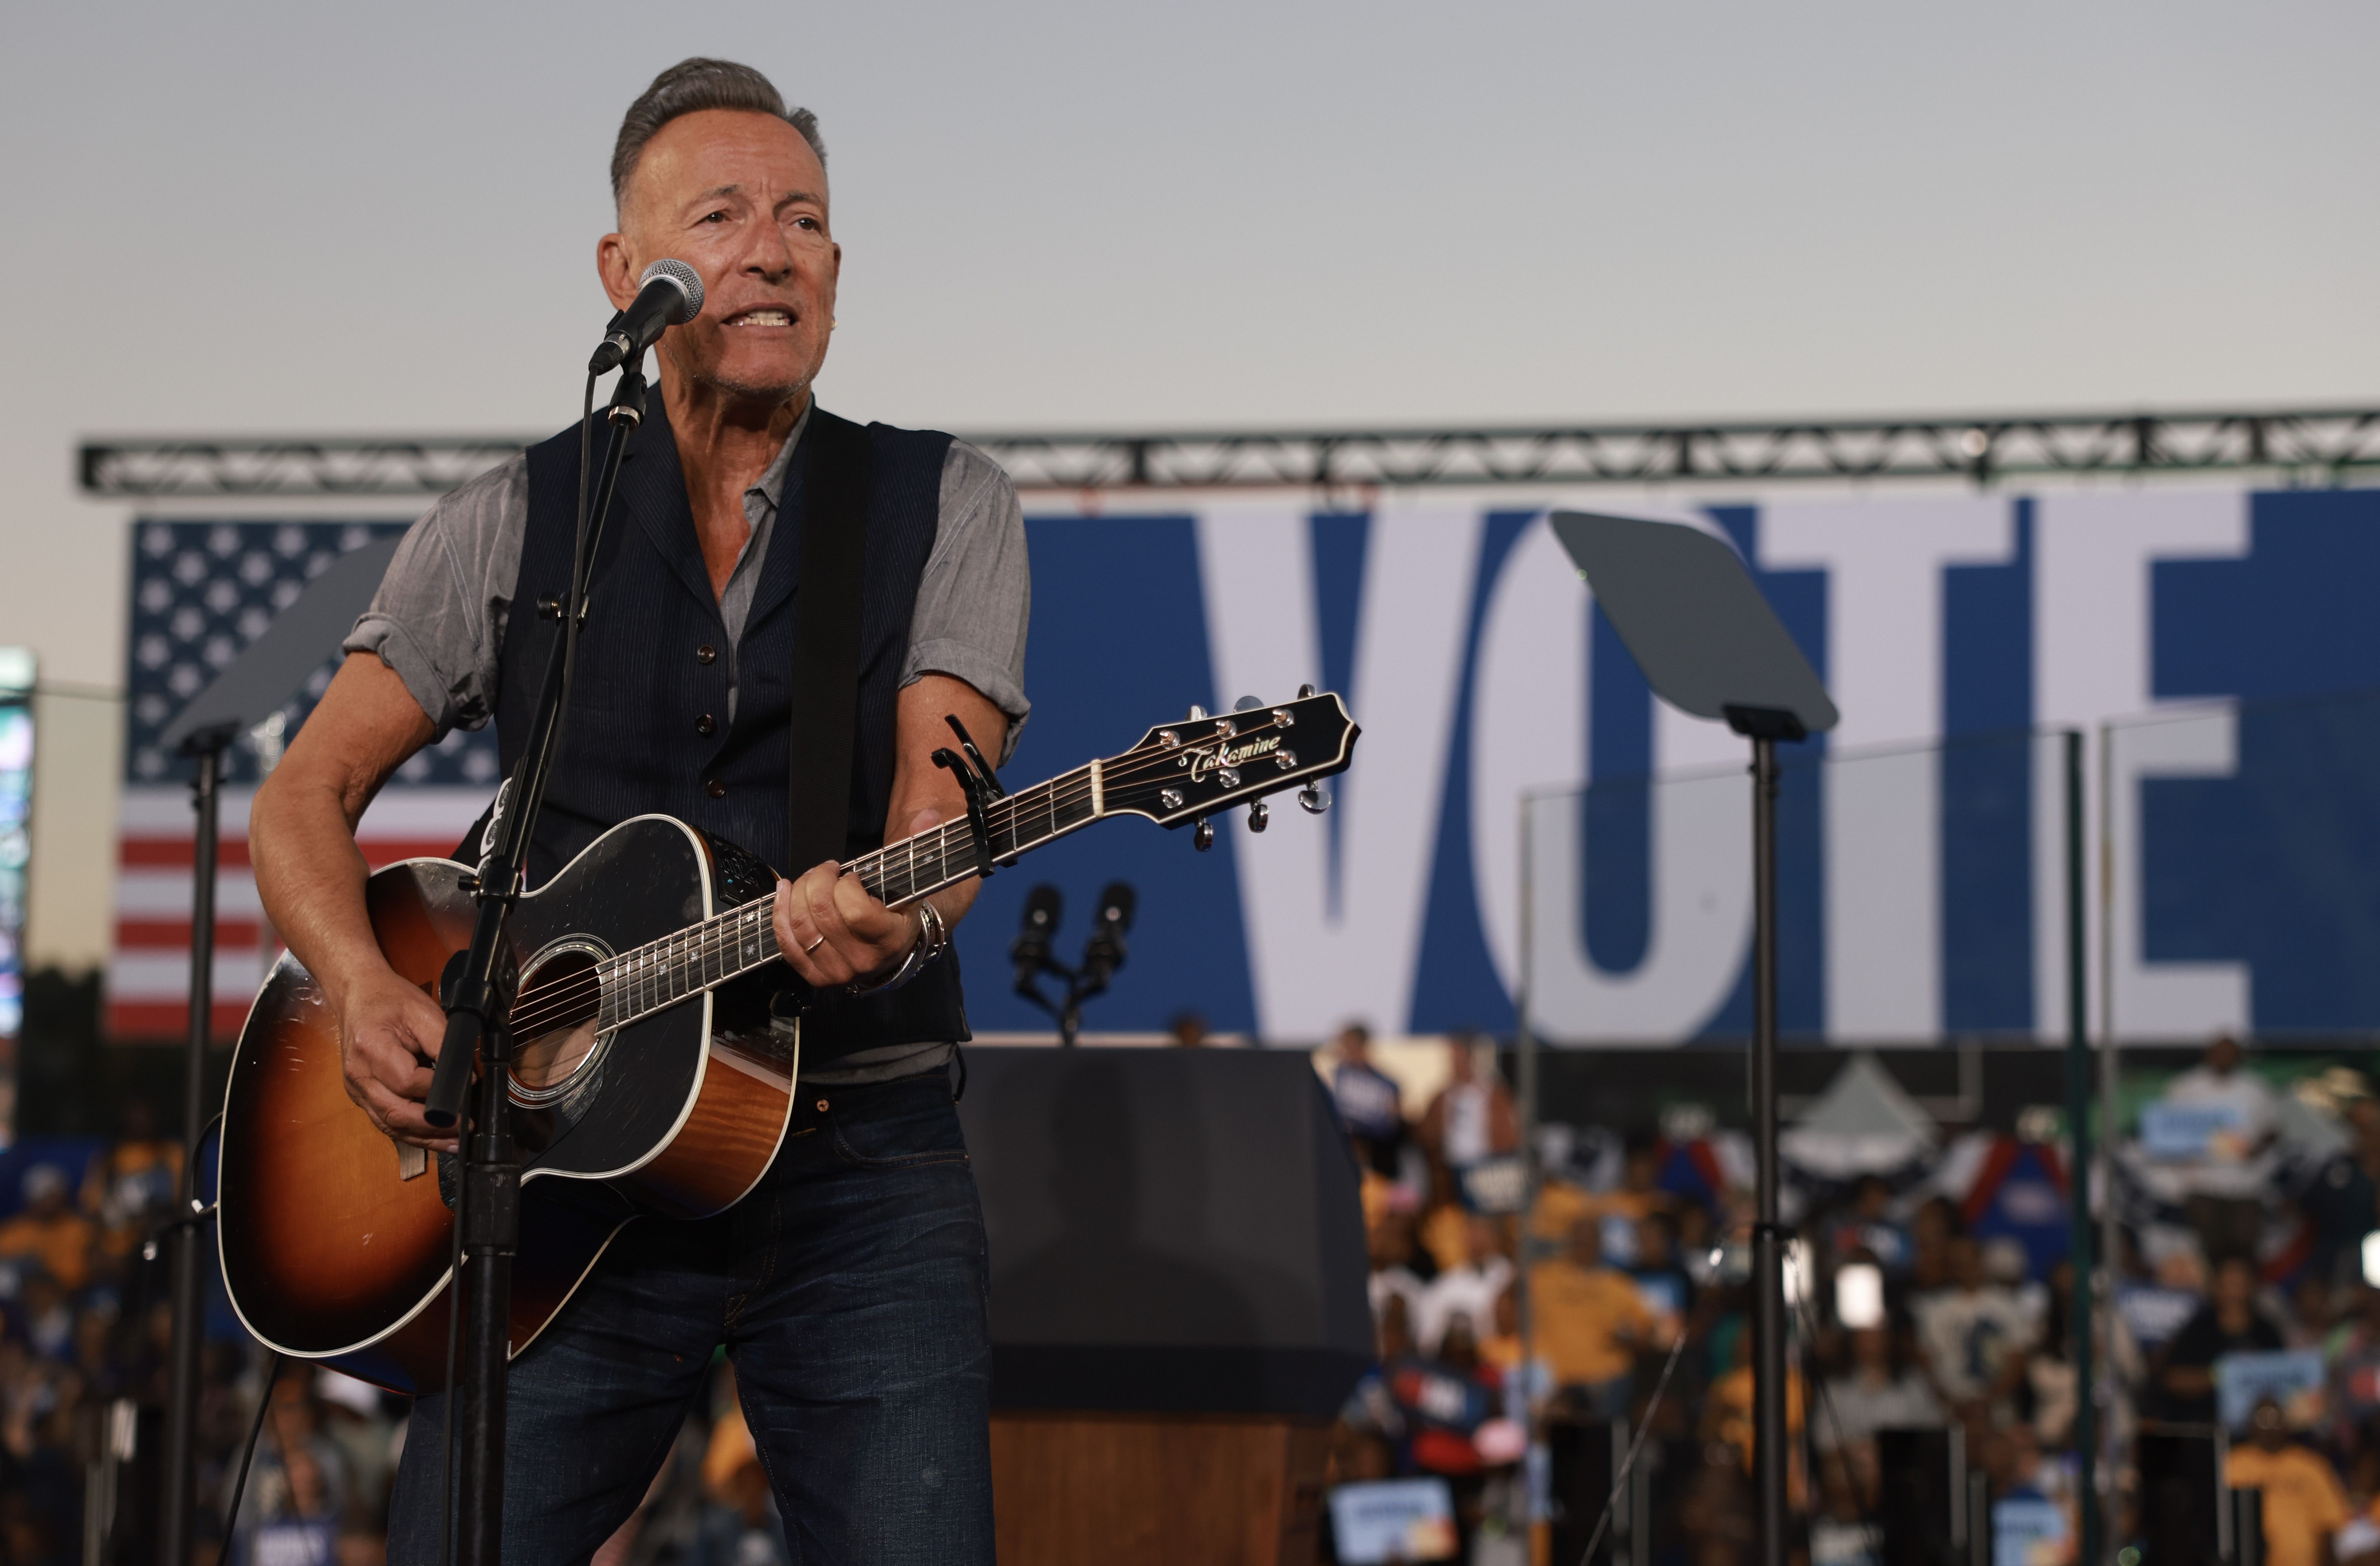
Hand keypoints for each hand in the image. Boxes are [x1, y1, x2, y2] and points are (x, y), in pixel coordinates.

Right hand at [331, 963, 456, 1152]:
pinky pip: (385, 1121)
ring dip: (424, 1138)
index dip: (439, 1090)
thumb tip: (466, 1076)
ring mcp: (356, 1089)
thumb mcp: (423, 1011)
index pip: (408, 1081)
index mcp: (371, 1048)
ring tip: (454, 1143)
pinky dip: (410, 1133)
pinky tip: (433, 1138)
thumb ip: (445, 1043)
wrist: (357, 994)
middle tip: (465, 1129)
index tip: (466, 1090)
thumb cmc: (389, 999)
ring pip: (389, 1125)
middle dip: (433, 1127)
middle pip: (395, 1113)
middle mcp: (358, 1075)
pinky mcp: (361, 1096)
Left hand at [773, 809, 937, 987]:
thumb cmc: (898, 913)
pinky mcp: (815, 976)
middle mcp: (862, 962)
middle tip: (827, 870)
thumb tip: (927, 816)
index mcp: (889, 941)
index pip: (855, 910)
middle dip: (819, 880)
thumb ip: (916, 850)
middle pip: (822, 913)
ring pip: (801, 925)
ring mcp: (836, 973)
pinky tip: (784, 892)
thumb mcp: (911, 883)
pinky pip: (787, 944)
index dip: (846, 885)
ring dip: (799, 892)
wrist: (892, 950)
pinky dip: (780, 913)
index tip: (852, 876)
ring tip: (811, 878)